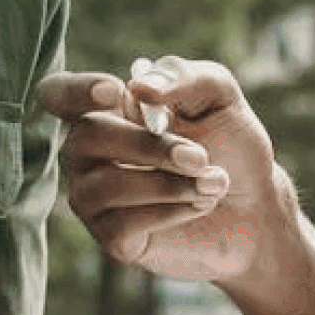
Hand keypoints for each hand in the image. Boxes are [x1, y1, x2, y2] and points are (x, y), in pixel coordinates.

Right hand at [38, 56, 279, 282]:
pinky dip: (170, 211)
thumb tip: (137, 86)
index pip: (58, 93)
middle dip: (150, 146)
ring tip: (213, 182)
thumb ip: (183, 78)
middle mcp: (89, 150)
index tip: (115, 92)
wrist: (255, 206)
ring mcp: (95, 195)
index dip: (75, 90)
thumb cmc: (230, 143)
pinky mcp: (112, 237)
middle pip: (88, 136)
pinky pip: (123, 223)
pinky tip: (199, 204)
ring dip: (168, 183)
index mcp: (108, 108)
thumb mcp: (219, 97)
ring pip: (107, 184)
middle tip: (200, 156)